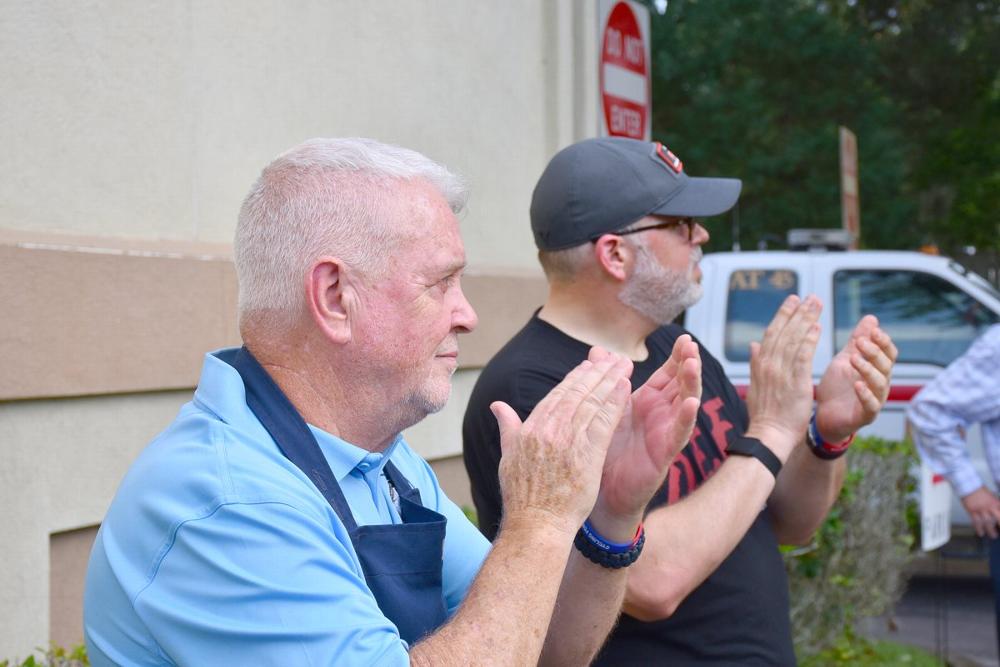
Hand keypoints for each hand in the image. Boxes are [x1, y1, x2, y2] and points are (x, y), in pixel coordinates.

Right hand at [491, 352, 632, 535]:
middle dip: (595, 373)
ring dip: (608, 381)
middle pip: (575, 393)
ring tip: (622, 367)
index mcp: (529, 429)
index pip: (556, 396)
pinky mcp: (587, 454)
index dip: (574, 379)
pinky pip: (604, 421)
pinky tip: (625, 389)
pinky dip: (615, 402)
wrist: (536, 525)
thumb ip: (508, 427)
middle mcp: (547, 429)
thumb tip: (497, 405)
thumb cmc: (523, 498)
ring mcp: (567, 440)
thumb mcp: (509, 457)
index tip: (587, 367)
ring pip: (591, 402)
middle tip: (610, 358)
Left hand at [591, 337, 701, 537]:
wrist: (602, 491)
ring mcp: (666, 432)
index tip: (684, 337)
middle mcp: (661, 414)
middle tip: (691, 344)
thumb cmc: (606, 450)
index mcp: (647, 402)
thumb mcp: (605, 409)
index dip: (676, 356)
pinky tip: (691, 404)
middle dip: (688, 363)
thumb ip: (604, 380)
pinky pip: (679, 433)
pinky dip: (685, 418)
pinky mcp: (665, 453)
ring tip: (693, 364)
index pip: (667, 374)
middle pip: (681, 383)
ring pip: (686, 403)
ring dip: (691, 384)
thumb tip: (597, 350)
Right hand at [744, 295, 821, 459]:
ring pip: (793, 339)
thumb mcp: (755, 386)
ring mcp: (781, 373)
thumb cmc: (764, 415)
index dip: (782, 315)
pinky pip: (803, 357)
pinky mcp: (796, 383)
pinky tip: (817, 328)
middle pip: (783, 331)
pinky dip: (809, 341)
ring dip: (806, 320)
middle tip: (810, 296)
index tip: (792, 300)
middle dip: (797, 312)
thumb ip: (756, 363)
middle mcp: (768, 365)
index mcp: (759, 364)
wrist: (768, 436)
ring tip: (817, 304)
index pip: (771, 333)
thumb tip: (754, 345)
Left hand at [815, 315, 897, 443]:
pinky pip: (871, 406)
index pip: (889, 353)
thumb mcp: (845, 360)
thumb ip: (857, 342)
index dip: (883, 341)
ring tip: (854, 359)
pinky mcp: (865, 416)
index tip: (872, 330)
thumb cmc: (837, 387)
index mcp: (877, 370)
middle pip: (886, 366)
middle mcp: (880, 384)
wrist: (823, 416)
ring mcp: (875, 400)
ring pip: (880, 384)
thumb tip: (871, 318)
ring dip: (868, 370)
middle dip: (875, 352)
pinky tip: (857, 385)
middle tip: (860, 342)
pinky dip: (865, 395)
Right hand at [961, 487, 999, 538]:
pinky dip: (978, 528)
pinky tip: (980, 533)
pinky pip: (976, 521)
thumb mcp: (992, 498)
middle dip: (999, 526)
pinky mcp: (972, 510)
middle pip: (997, 519)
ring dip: (990, 530)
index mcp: (996, 503)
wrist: (969, 486)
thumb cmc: (980, 492)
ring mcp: (980, 509)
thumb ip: (996, 506)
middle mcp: (989, 506)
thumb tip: (997, 514)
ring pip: (987, 522)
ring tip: (992, 536)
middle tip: (999, 533)